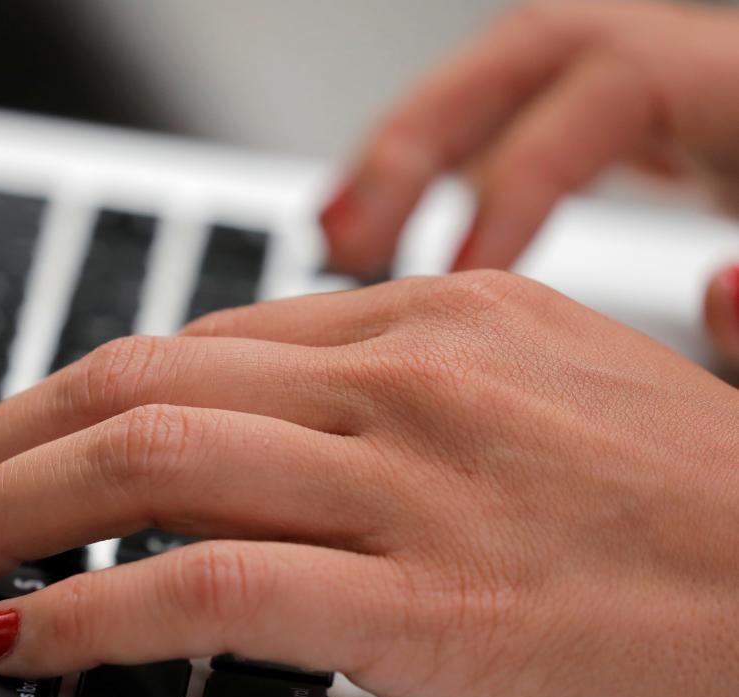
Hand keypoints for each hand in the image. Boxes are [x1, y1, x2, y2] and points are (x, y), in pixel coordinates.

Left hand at [0, 271, 738, 696]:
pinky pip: (207, 587)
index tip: (0, 459)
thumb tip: (270, 432)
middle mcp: (412, 376)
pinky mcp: (435, 601)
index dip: (61, 406)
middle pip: (132, 384)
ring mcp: (420, 479)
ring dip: (2, 516)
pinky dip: (87, 611)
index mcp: (434, 319)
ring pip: (143, 463)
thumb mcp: (545, 405)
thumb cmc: (711, 522)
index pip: (186, 346)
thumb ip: (403, 401)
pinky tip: (19, 638)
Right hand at [318, 0, 738, 360]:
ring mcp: (665, 96)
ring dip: (412, 152)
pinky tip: (417, 233)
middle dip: (417, 141)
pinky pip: (525, 123)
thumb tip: (722, 293)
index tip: (464, 277)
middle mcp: (697, 73)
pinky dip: (454, 171)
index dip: (515, 179)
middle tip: (344, 235)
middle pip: (524, 56)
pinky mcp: (647, 132)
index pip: (600, 91)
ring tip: (343, 233)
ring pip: (507, 84)